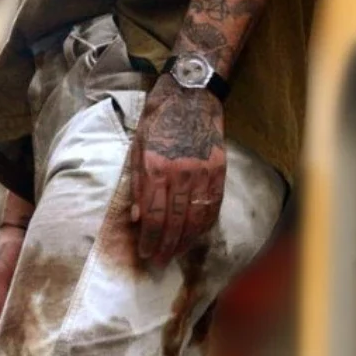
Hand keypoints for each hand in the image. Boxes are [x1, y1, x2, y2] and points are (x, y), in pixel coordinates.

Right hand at [0, 224, 25, 355]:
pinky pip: (21, 323)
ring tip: (33, 347)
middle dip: (2, 348)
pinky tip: (40, 334)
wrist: (23, 235)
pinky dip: (28, 330)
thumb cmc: (5, 251)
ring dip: (16, 340)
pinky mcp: (21, 305)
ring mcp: (4, 308)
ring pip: (7, 333)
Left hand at [130, 80, 224, 268]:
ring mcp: (203, 173)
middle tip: (159, 262)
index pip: (152, 215)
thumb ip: (136, 183)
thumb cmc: (158, 120)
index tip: (145, 253)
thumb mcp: (137, 148)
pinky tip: (196, 236)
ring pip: (195, 218)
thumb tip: (136, 218)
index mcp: (155, 168)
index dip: (149, 239)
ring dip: (185, 241)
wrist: (190, 94)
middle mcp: (180, 173)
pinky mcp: (219, 170)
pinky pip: (213, 206)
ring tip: (175, 254)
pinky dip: (205, 225)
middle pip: (174, 222)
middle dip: (165, 246)